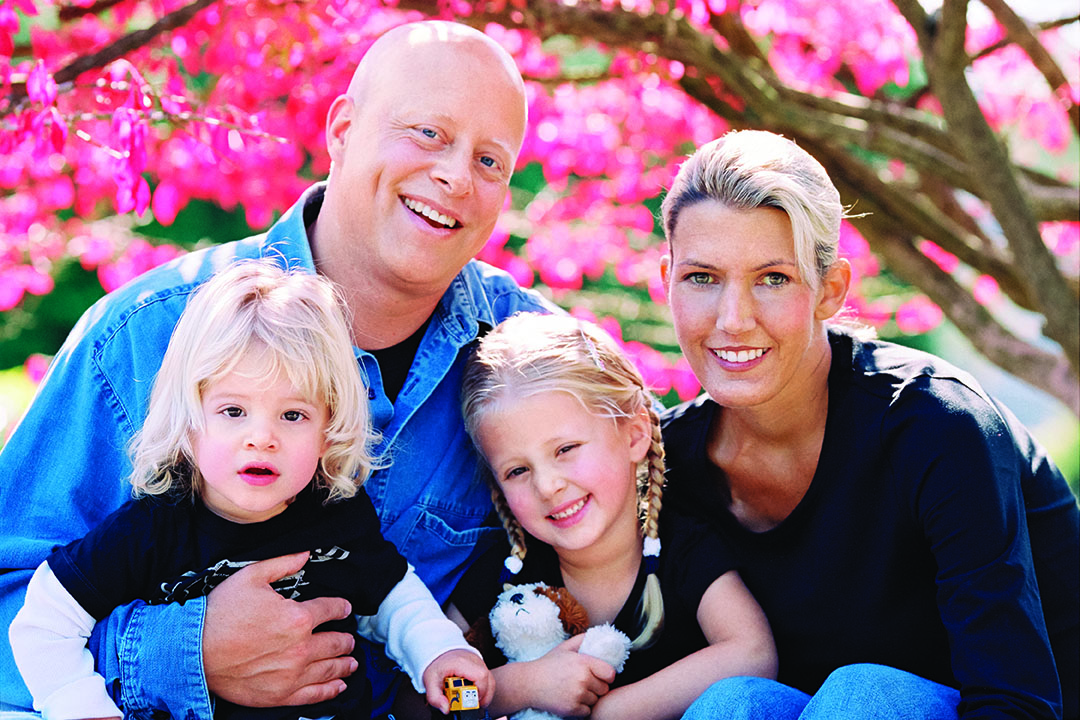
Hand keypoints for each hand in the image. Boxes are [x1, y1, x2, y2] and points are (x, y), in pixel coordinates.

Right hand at [203, 551, 356, 706]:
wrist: (194, 651)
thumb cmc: (220, 613)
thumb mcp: (251, 577)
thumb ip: (283, 564)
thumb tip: (305, 554)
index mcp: (298, 617)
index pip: (331, 610)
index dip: (341, 608)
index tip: (344, 608)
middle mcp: (300, 647)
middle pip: (336, 642)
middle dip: (345, 639)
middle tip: (350, 638)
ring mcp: (292, 674)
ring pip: (330, 669)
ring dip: (345, 664)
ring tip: (352, 662)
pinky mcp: (280, 695)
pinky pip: (314, 694)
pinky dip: (330, 690)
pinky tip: (338, 686)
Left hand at [423, 649, 493, 714]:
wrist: (439, 653)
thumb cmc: (437, 666)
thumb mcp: (430, 681)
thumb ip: (435, 697)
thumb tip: (445, 709)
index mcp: (461, 663)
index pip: (480, 676)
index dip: (479, 692)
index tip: (470, 702)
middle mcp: (474, 660)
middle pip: (488, 680)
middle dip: (483, 696)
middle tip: (472, 703)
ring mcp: (479, 662)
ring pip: (491, 681)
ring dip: (486, 694)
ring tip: (474, 701)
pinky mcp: (481, 666)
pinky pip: (489, 679)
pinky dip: (485, 690)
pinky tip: (476, 695)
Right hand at [518, 634, 614, 717]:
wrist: (529, 683)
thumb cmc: (548, 664)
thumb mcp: (564, 647)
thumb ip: (582, 639)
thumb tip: (598, 635)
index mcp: (583, 662)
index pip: (610, 674)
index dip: (606, 675)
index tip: (600, 675)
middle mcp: (582, 679)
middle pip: (604, 689)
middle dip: (597, 687)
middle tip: (584, 683)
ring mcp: (577, 695)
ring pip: (595, 700)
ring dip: (588, 697)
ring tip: (575, 690)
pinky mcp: (571, 709)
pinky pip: (587, 711)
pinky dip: (582, 708)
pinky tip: (572, 699)